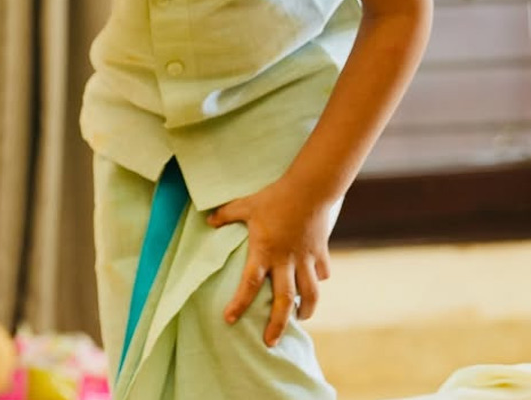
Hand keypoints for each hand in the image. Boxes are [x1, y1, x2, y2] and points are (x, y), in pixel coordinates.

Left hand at [206, 178, 332, 347]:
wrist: (310, 187)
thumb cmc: (275, 196)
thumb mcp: (246, 204)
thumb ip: (227, 214)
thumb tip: (208, 220)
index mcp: (265, 251)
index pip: (249, 283)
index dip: (239, 303)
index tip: (229, 319)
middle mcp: (286, 260)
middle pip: (284, 301)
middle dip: (278, 324)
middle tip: (270, 342)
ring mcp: (306, 258)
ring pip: (310, 294)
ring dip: (305, 310)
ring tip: (300, 319)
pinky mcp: (321, 252)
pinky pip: (322, 273)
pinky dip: (318, 280)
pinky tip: (314, 283)